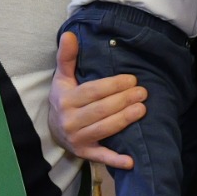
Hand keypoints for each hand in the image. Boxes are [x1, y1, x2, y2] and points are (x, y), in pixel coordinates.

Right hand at [49, 32, 146, 167]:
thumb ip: (67, 57)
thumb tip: (70, 34)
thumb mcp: (63, 77)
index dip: (113, 85)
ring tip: (143, 109)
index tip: (131, 79)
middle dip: (123, 100)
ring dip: (124, 120)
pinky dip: (116, 160)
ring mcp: (77, 139)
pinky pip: (101, 157)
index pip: (92, 91)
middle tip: (143, 92)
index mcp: (65, 100)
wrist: (53, 130)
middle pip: (101, 110)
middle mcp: (70, 121)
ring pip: (104, 129)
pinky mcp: (85, 153)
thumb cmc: (64, 99)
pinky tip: (132, 161)